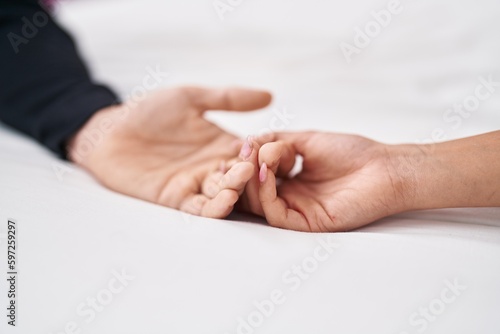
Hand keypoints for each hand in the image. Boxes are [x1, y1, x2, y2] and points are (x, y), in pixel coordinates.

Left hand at [68, 86, 270, 217]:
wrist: (110, 131)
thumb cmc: (148, 111)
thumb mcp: (191, 98)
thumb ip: (228, 98)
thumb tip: (270, 96)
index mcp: (222, 145)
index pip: (253, 153)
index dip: (266, 152)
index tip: (280, 149)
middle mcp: (214, 167)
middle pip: (243, 177)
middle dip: (253, 174)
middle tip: (262, 167)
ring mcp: (196, 184)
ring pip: (225, 193)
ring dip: (236, 189)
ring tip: (242, 179)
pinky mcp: (176, 198)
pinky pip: (200, 208)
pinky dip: (215, 208)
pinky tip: (225, 200)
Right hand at [243, 132, 411, 231]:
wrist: (385, 168)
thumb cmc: (353, 154)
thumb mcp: (306, 140)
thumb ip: (276, 141)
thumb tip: (248, 143)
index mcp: (290, 181)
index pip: (255, 177)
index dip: (243, 163)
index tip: (237, 147)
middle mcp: (290, 198)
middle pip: (252, 193)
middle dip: (242, 173)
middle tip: (241, 154)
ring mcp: (297, 212)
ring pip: (259, 205)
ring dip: (251, 180)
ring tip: (252, 159)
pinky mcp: (307, 224)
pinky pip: (275, 214)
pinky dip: (266, 193)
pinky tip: (266, 172)